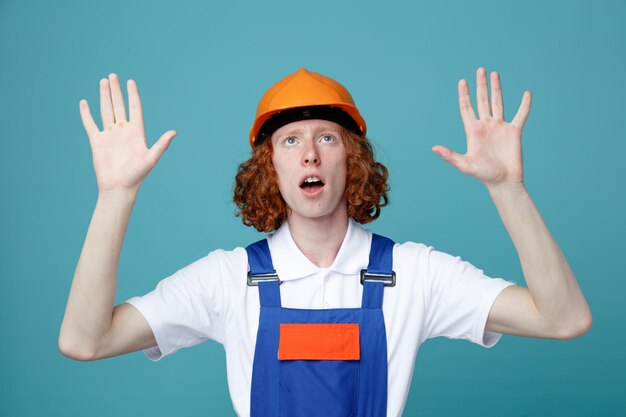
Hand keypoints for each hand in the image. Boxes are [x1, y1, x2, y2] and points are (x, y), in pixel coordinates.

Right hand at [79, 73, 176, 193]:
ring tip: (103, 81)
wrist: (119, 188)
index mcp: (136, 133)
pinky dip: (86, 114)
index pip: (135, 109)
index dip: (133, 95)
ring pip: (106, 111)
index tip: (131, 81)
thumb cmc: (137, 175)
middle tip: (113, 75)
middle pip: (119, 106)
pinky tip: (84, 102)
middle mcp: (123, 131)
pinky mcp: (97, 142)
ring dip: (104, 96)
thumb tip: (174, 132)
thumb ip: (162, 144)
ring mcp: (110, 136)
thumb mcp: (151, 158)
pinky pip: (91, 124)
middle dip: (116, 91)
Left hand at [432, 68, 530, 188]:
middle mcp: (486, 126)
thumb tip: (434, 148)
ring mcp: (500, 128)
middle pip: (482, 101)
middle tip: (480, 70)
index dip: (464, 95)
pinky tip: (526, 93)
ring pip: (498, 103)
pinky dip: (524, 105)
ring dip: (497, 88)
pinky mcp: (514, 132)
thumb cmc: (483, 175)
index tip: (462, 81)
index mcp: (473, 131)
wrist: (503, 182)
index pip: (467, 108)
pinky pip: (521, 115)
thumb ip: (449, 155)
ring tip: (495, 74)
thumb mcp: (464, 164)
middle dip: (480, 86)